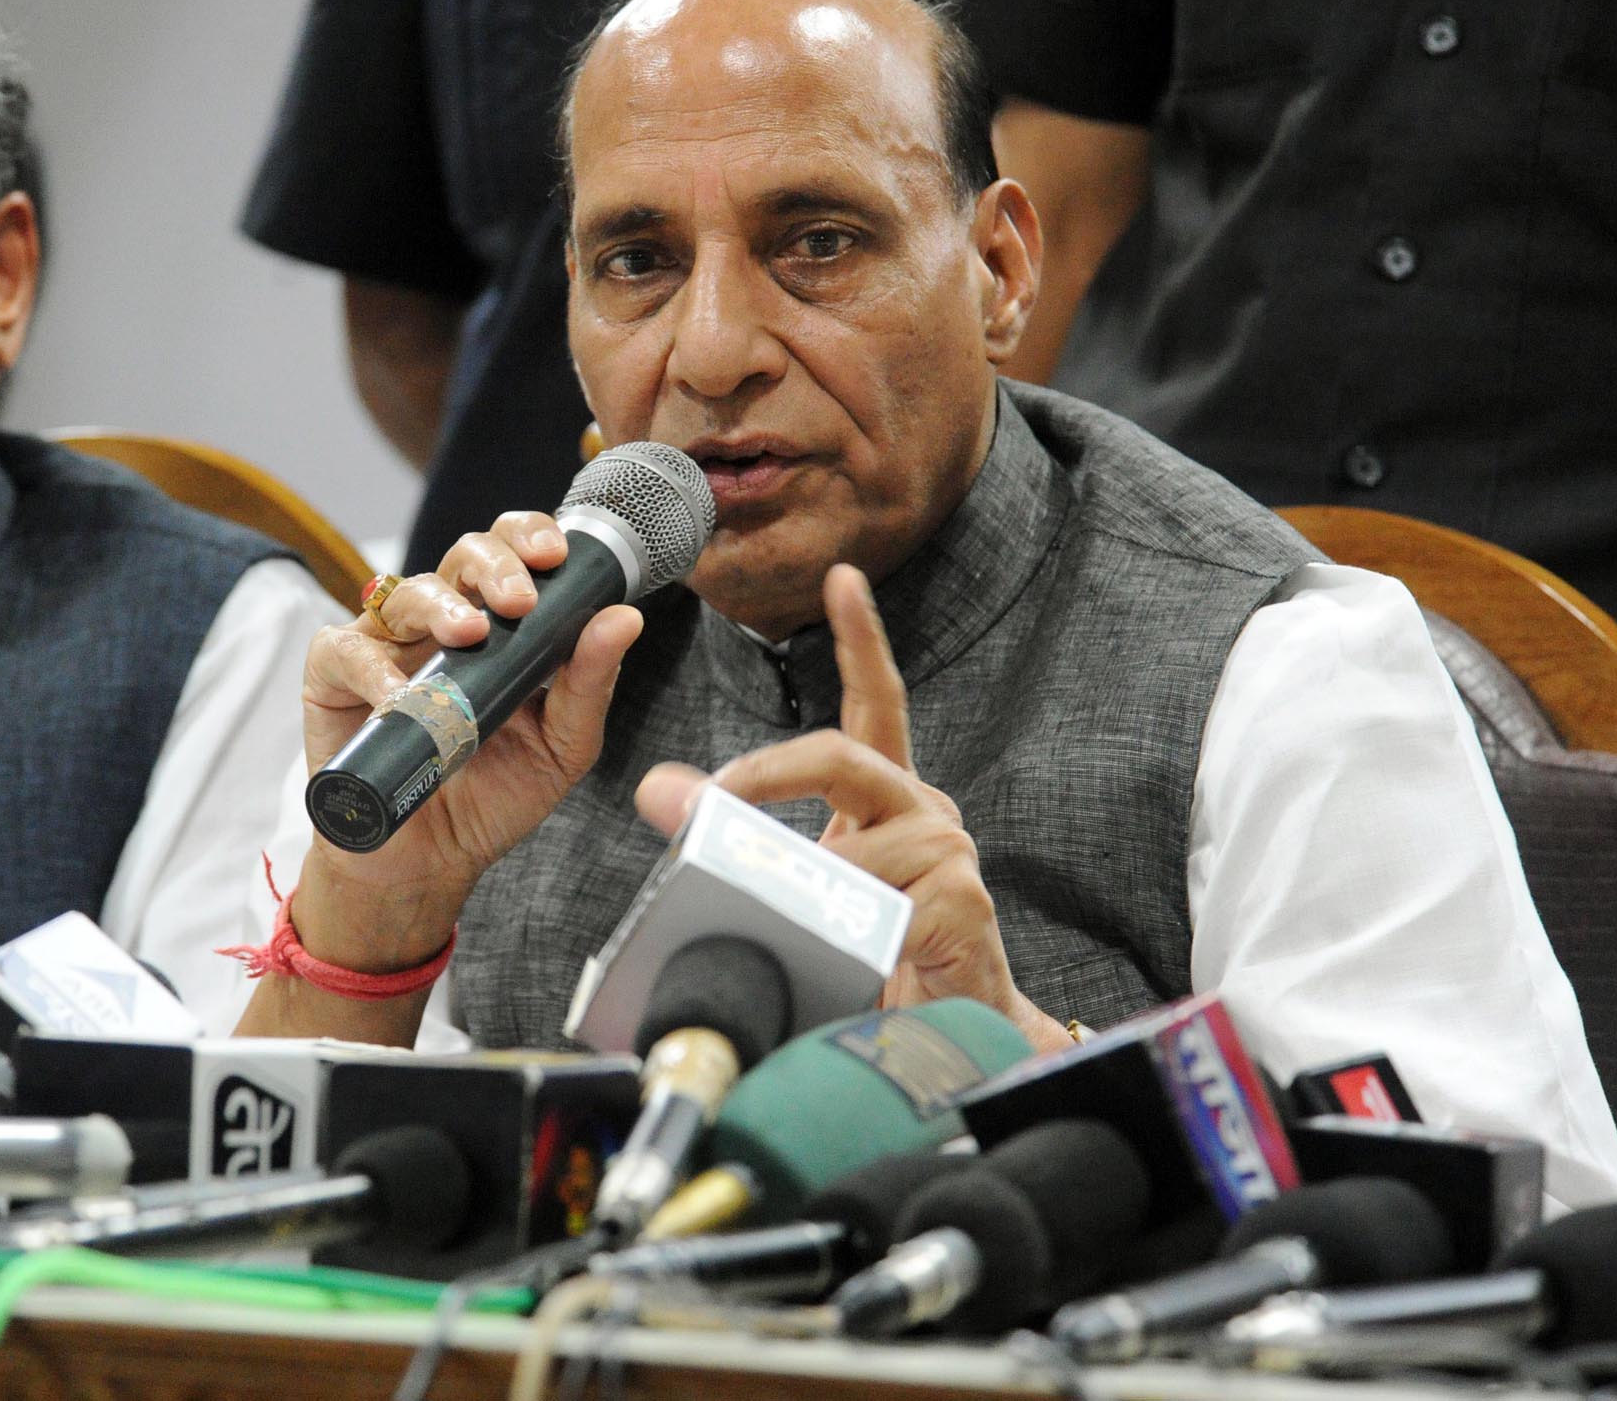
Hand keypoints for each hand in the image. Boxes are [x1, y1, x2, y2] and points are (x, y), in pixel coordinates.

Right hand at [289, 512, 643, 971]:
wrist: (429, 864)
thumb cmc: (493, 799)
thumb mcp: (561, 747)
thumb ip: (590, 684)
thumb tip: (624, 619)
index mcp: (499, 627)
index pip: (513, 555)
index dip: (529, 537)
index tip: (555, 556)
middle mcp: (441, 625)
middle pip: (462, 556)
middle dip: (493, 565)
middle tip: (519, 600)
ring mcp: (386, 647)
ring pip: (406, 592)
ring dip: (440, 606)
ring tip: (468, 637)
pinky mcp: (334, 680)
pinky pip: (344, 650)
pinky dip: (373, 668)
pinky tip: (400, 696)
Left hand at [634, 565, 1068, 1049]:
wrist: (948, 1037)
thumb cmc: (871, 957)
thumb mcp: (796, 886)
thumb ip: (739, 835)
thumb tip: (657, 787)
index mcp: (888, 796)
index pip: (875, 703)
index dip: (862, 638)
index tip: (844, 579)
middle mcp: (924, 807)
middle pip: (840, 754)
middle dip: (763, 773)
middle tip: (707, 800)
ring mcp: (947, 850)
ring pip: (843, 845)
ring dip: (793, 887)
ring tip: (781, 929)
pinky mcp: (959, 899)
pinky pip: (873, 901)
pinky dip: (839, 929)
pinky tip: (848, 956)